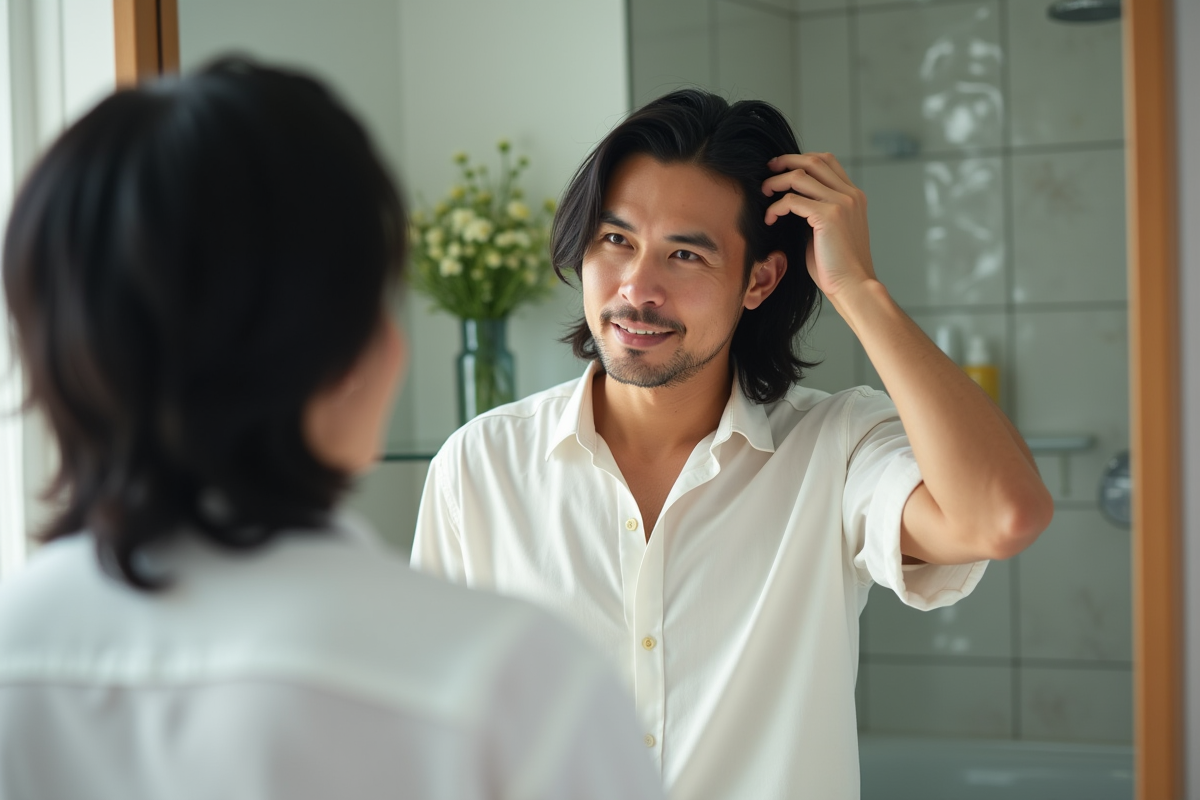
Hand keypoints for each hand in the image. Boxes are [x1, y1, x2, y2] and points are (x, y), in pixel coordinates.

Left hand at [762, 153, 876, 302]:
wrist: (853, 286)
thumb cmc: (836, 267)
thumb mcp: (828, 232)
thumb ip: (815, 212)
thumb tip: (791, 202)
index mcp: (854, 196)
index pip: (827, 161)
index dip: (801, 159)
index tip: (781, 169)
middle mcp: (850, 195)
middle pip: (813, 160)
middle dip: (786, 161)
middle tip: (767, 171)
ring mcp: (841, 203)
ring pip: (800, 175)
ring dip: (776, 181)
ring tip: (764, 193)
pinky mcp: (828, 216)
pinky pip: (792, 200)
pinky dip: (776, 206)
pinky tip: (769, 219)